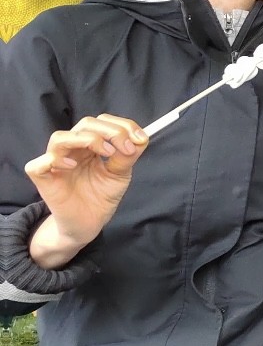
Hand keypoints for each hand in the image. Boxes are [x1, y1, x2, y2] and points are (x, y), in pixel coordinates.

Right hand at [25, 114, 148, 265]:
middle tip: (126, 148)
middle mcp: (73, 149)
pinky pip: (39, 164)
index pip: (102, 122)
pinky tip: (72, 166)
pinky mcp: (43, 179)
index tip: (139, 138)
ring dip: (87, 139)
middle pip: (85, 124)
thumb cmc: (101, 197)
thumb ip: (128, 156)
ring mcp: (55, 162)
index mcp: (91, 145)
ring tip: (106, 153)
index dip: (121, 125)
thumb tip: (140, 138)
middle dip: (110, 131)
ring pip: (60, 137)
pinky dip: (55, 160)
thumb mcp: (120, 174)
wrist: (89, 223)